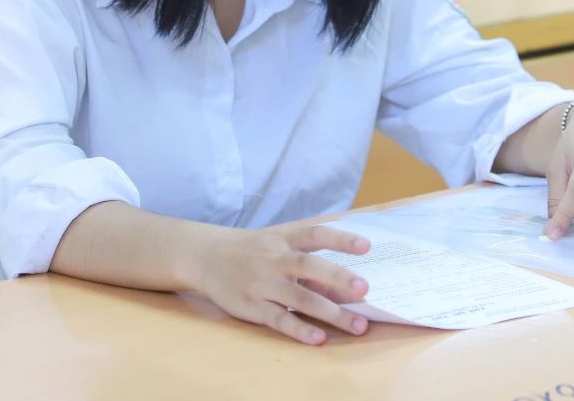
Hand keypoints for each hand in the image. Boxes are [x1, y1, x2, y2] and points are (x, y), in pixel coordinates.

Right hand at [186, 223, 371, 345]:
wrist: (206, 256)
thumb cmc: (253, 250)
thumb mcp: (278, 243)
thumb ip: (310, 261)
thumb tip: (347, 285)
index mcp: (284, 238)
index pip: (316, 235)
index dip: (341, 239)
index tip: (367, 246)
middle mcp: (274, 258)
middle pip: (309, 266)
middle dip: (338, 277)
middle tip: (365, 289)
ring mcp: (262, 283)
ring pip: (299, 297)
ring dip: (330, 312)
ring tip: (357, 325)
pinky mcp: (252, 306)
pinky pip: (279, 319)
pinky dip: (300, 329)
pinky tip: (319, 338)